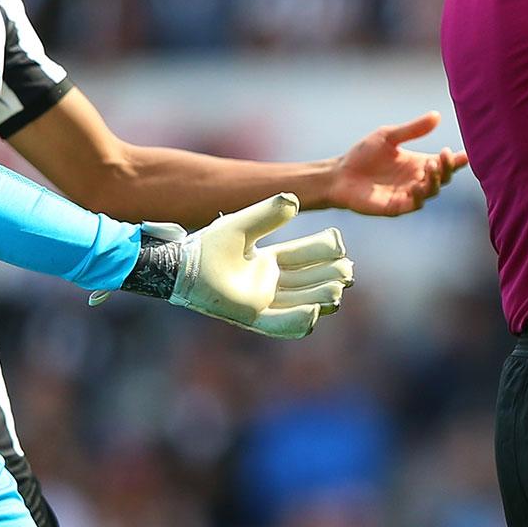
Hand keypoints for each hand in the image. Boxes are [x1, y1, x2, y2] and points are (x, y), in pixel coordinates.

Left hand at [159, 193, 353, 337]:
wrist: (181, 266)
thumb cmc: (207, 245)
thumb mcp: (243, 225)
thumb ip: (268, 214)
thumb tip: (295, 201)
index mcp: (268, 261)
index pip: (305, 256)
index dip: (324, 250)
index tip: (339, 244)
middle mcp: (268, 283)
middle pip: (310, 281)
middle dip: (330, 276)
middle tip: (346, 271)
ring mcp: (261, 301)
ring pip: (302, 302)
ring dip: (321, 297)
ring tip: (337, 291)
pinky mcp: (250, 317)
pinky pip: (279, 325)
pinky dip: (297, 321)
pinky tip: (314, 313)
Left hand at [327, 112, 467, 215]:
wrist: (340, 174)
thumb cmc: (363, 155)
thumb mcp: (388, 136)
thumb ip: (412, 129)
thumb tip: (437, 115)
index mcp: (418, 162)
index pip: (444, 163)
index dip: (456, 160)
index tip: (465, 155)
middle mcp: (417, 179)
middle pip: (443, 177)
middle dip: (448, 168)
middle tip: (444, 156)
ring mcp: (408, 194)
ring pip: (432, 191)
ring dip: (435, 180)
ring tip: (430, 166)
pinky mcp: (397, 206)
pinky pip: (415, 203)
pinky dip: (419, 195)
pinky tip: (416, 185)